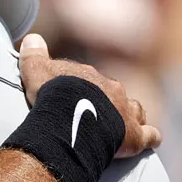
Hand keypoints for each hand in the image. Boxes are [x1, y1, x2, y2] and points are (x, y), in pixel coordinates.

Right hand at [19, 34, 161, 157]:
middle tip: (91, 119)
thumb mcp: (36, 71)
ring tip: (118, 129)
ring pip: (134, 111)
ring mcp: (127, 113)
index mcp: (92, 78)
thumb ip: (34, 56)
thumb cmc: (53, 95)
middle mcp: (113, 91)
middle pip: (114, 95)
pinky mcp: (135, 136)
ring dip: (129, 118)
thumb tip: (32, 38)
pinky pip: (149, 135)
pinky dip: (149, 138)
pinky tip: (146, 142)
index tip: (72, 101)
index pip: (90, 81)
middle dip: (106, 105)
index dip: (82, 91)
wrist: (71, 117)